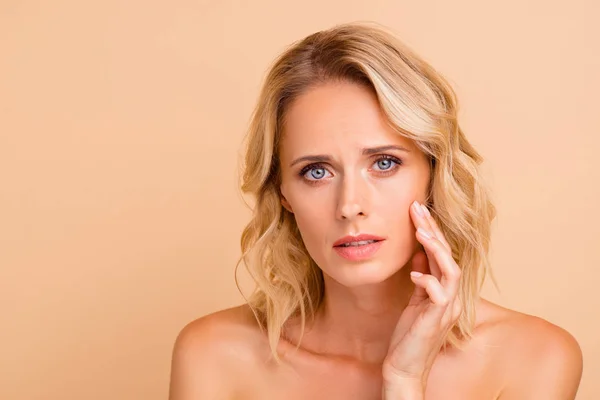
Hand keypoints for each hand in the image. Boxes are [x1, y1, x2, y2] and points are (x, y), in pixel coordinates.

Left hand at [381, 200, 461, 396]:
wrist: (405, 366)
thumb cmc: (409, 334)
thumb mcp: (415, 300)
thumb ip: (422, 277)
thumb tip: (420, 253)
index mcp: (446, 291)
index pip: (443, 253)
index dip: (432, 230)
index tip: (418, 209)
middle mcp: (452, 297)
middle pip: (448, 255)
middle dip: (433, 229)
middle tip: (417, 208)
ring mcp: (447, 309)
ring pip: (450, 270)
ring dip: (435, 249)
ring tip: (420, 231)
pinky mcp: (437, 319)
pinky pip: (439, 294)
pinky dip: (427, 280)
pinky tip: (413, 275)